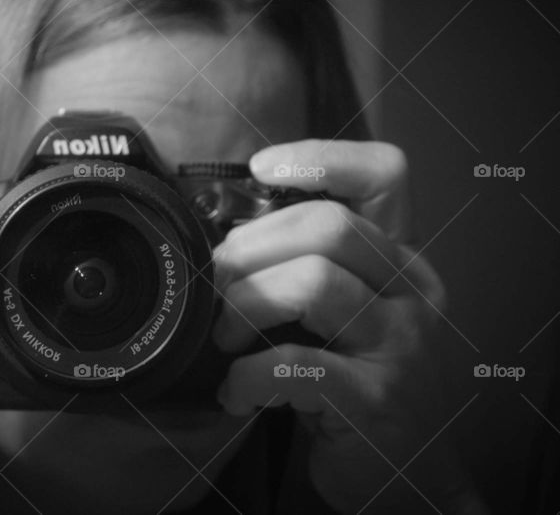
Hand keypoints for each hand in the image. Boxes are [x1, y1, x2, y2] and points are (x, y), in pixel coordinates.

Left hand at [213, 140, 486, 513]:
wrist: (410, 472)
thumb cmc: (358, 380)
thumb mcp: (347, 313)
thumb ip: (310, 267)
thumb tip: (222, 239)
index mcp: (401, 259)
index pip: (385, 174)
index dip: (320, 157)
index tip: (260, 171)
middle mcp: (412, 291)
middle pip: (326, 226)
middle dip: (248, 249)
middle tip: (217, 288)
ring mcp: (401, 344)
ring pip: (312, 282)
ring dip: (244, 306)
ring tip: (224, 338)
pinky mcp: (376, 399)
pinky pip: (295, 364)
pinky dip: (247, 376)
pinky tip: (237, 393)